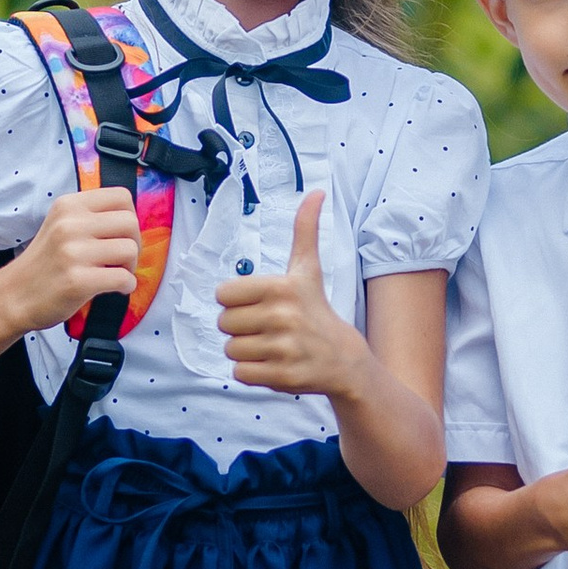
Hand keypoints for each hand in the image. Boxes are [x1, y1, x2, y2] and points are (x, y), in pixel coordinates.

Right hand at [14, 185, 142, 328]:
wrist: (14, 296)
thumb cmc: (44, 264)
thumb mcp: (60, 225)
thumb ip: (91, 217)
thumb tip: (132, 221)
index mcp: (68, 206)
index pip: (122, 196)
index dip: (129, 217)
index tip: (120, 235)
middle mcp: (70, 224)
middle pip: (130, 222)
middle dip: (134, 243)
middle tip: (121, 259)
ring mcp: (73, 252)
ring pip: (130, 250)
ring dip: (130, 266)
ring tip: (114, 273)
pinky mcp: (78, 281)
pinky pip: (124, 278)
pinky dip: (126, 286)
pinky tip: (114, 289)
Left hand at [216, 191, 363, 395]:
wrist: (344, 359)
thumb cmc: (316, 309)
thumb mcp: (309, 269)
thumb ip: (305, 230)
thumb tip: (317, 192)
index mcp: (282, 287)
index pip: (223, 294)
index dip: (236, 301)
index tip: (259, 304)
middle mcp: (283, 317)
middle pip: (224, 323)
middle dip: (241, 327)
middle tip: (268, 327)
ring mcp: (283, 349)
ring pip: (230, 350)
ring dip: (246, 351)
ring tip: (272, 346)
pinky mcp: (282, 377)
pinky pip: (239, 373)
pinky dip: (251, 372)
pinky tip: (273, 363)